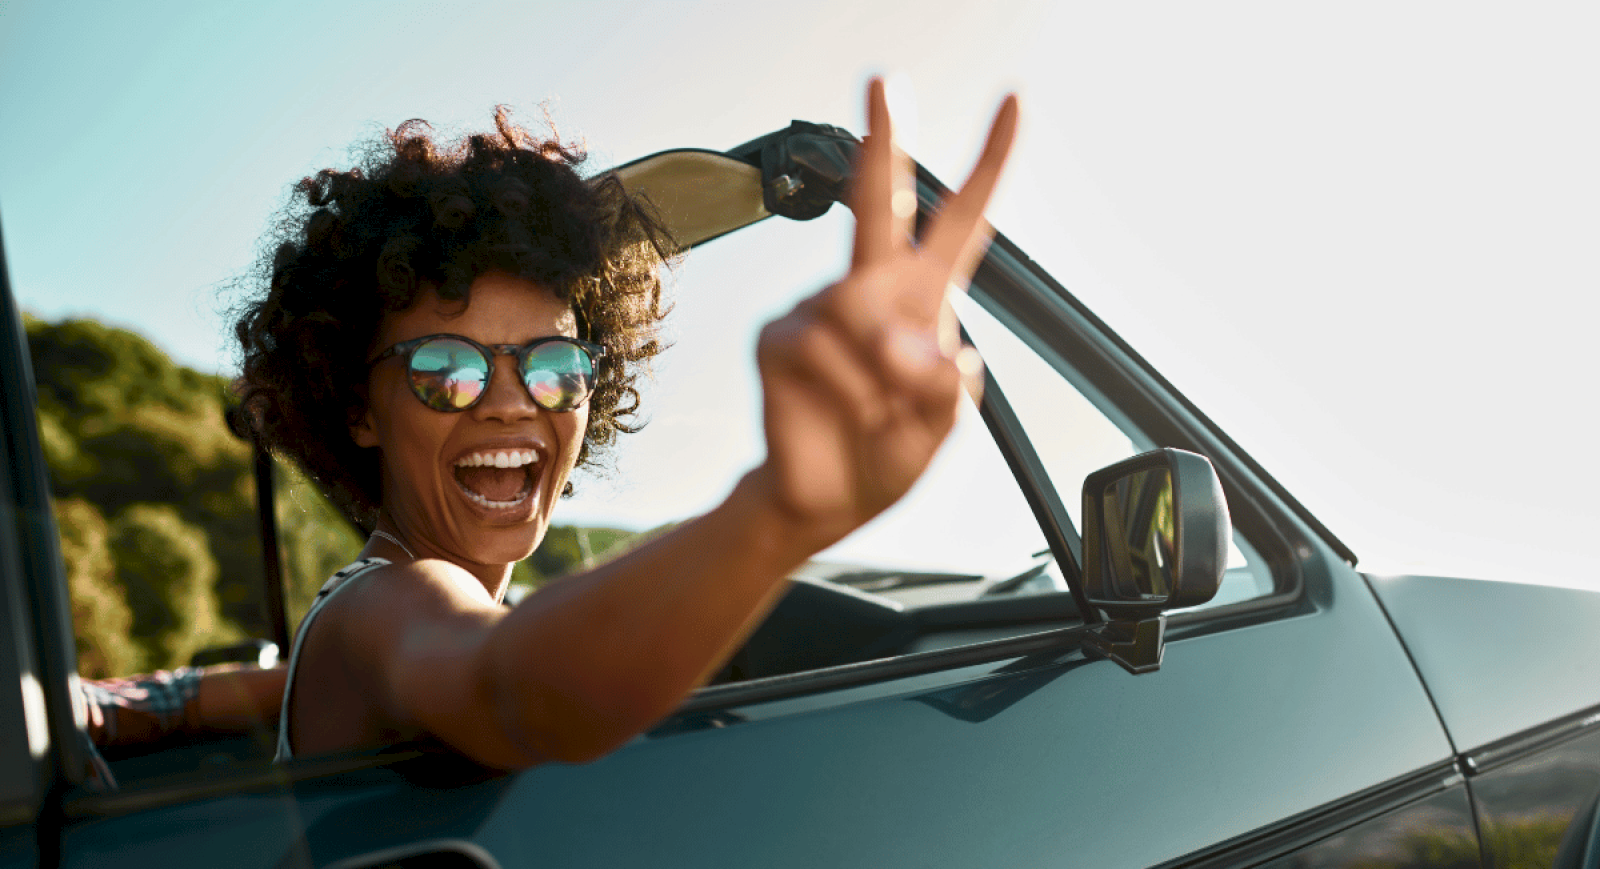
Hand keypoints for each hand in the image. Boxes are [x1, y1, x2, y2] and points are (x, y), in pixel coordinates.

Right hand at [751, 78, 1018, 549]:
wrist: (825, 500)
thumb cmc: (886, 455)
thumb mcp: (941, 427)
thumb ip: (942, 386)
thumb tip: (906, 342)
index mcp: (924, 297)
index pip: (962, 220)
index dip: (990, 164)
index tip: (1014, 106)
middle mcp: (871, 289)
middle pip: (882, 201)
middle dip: (885, 140)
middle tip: (886, 81)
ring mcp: (820, 309)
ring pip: (858, 312)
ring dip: (880, 375)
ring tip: (876, 415)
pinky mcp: (779, 337)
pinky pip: (817, 348)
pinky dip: (843, 390)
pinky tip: (838, 412)